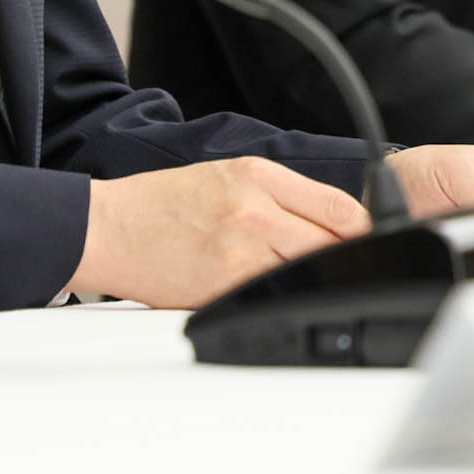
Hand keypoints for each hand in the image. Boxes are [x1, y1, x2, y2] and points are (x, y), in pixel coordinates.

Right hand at [68, 157, 367, 308]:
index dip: (364, 231)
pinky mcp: (225, 286)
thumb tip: (335, 224)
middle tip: (334, 268)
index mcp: (256, 174)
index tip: (365, 243)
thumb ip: (280, 195)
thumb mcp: (225, 176)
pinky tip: (265, 294)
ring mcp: (242, 250)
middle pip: (334, 243)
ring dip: (311, 280)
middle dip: (341, 259)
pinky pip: (274, 297)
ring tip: (296, 281)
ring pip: (309, 272)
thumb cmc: (161, 204)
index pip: (341, 206)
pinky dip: (279, 299)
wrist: (108, 227)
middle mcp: (254, 208)